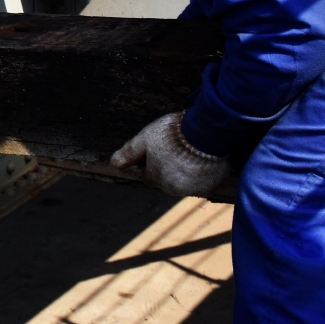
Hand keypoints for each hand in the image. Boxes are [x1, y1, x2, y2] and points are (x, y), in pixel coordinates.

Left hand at [110, 112, 230, 197]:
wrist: (206, 133)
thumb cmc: (172, 134)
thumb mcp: (145, 138)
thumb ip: (129, 152)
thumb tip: (114, 164)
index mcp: (155, 178)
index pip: (148, 177)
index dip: (152, 164)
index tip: (160, 151)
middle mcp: (173, 189)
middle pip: (166, 181)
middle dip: (169, 169)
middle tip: (177, 150)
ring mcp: (192, 190)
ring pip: (184, 183)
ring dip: (186, 173)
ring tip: (191, 153)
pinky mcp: (210, 188)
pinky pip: (203, 183)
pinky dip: (202, 175)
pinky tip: (203, 159)